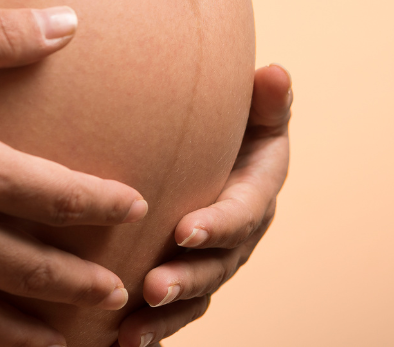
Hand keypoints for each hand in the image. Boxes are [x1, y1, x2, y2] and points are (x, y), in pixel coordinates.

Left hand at [116, 64, 292, 346]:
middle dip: (186, 278)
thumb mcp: (257, 112)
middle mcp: (240, 233)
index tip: (185, 230)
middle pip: (218, 264)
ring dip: (166, 315)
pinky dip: (151, 331)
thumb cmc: (235, 123)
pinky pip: (174, 311)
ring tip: (131, 329)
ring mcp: (215, 260)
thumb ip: (267, 101)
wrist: (212, 146)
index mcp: (257, 190)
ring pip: (195, 295)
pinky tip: (118, 344)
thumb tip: (275, 74)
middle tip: (153, 286)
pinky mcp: (188, 277)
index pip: (242, 211)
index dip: (218, 224)